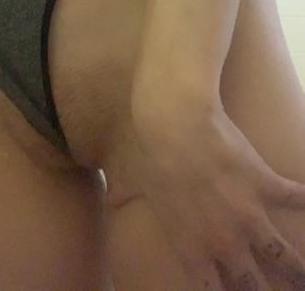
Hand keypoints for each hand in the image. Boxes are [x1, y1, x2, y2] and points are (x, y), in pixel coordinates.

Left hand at [131, 100, 304, 287]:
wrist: (175, 123)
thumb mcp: (137, 184)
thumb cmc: (151, 153)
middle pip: (253, 285)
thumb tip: (113, 196)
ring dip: (297, 267)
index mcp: (191, 246)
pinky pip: (294, 198)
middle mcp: (224, 240)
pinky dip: (304, 200)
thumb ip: (127, 197)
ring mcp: (248, 215)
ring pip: (283, 255)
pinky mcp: (265, 185)